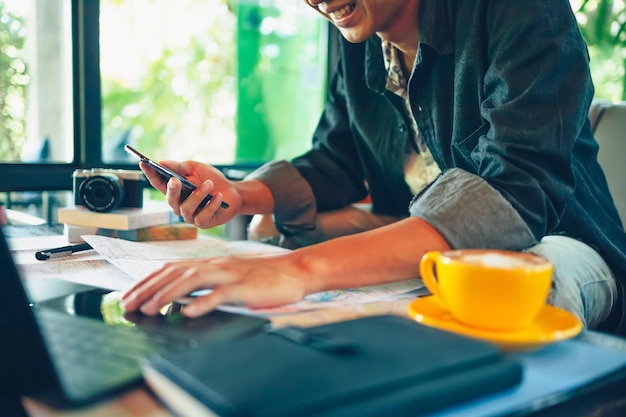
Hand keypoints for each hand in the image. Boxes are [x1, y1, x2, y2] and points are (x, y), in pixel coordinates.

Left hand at [120, 254, 307, 316]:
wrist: (295, 270)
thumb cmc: (263, 277)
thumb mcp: (231, 276)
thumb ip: (208, 283)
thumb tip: (181, 298)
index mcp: (211, 263)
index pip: (172, 268)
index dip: (148, 281)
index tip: (129, 294)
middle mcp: (216, 265)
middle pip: (175, 273)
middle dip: (148, 288)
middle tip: (127, 304)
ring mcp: (230, 275)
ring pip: (192, 280)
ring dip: (167, 294)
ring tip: (149, 309)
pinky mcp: (244, 287)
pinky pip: (220, 294)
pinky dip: (202, 302)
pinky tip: (188, 312)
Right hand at [140, 160, 242, 227]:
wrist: (232, 192)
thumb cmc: (211, 179)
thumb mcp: (195, 168)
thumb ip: (179, 167)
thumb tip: (161, 162)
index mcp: (174, 190)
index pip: (158, 183)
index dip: (149, 174)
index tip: (143, 163)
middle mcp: (179, 204)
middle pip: (170, 199)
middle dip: (172, 189)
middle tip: (174, 180)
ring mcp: (190, 215)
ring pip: (187, 208)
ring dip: (198, 195)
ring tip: (209, 184)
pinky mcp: (202, 222)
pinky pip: (203, 216)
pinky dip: (211, 205)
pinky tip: (218, 196)